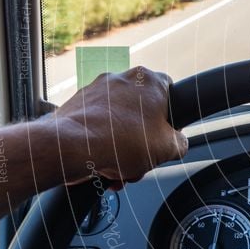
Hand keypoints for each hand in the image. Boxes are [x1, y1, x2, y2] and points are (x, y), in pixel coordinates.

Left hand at [47, 67, 188, 185]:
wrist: (69, 148)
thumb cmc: (119, 143)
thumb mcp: (167, 148)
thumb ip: (181, 142)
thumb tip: (178, 142)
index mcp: (149, 81)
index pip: (171, 93)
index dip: (171, 119)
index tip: (166, 136)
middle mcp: (123, 78)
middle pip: (143, 113)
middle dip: (143, 140)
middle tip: (140, 161)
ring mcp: (98, 89)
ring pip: (120, 121)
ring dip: (122, 147)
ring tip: (118, 170)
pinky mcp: (78, 103)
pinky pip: (98, 124)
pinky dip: (102, 143)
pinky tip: (101, 164)